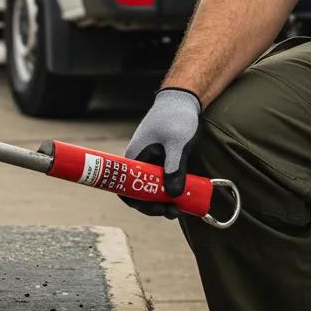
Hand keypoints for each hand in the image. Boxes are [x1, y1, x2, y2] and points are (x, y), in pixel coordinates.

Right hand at [121, 87, 201, 216]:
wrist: (185, 98)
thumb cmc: (177, 117)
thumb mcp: (178, 143)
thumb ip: (175, 167)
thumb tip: (173, 195)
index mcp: (134, 158)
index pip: (126, 188)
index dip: (139, 203)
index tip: (158, 208)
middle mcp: (139, 161)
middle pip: (139, 192)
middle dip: (154, 205)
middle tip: (173, 212)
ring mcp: (150, 160)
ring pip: (151, 187)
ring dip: (163, 200)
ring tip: (179, 208)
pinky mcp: (161, 159)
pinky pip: (161, 179)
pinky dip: (169, 190)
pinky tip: (180, 197)